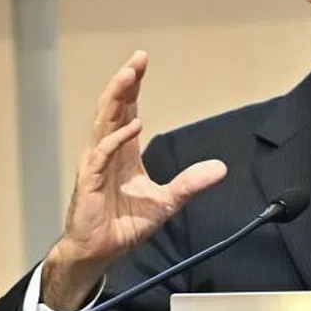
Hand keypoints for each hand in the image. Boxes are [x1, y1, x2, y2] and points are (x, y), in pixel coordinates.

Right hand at [42, 51, 226, 310]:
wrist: (99, 252)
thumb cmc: (123, 225)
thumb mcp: (166, 203)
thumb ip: (190, 184)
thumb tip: (221, 169)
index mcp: (123, 153)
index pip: (127, 112)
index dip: (134, 88)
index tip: (141, 63)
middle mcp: (107, 153)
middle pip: (114, 109)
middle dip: (125, 83)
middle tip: (137, 59)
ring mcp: (96, 165)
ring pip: (105, 123)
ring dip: (117, 99)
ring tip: (129, 76)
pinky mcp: (90, 181)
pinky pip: (103, 154)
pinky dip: (117, 138)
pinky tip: (133, 124)